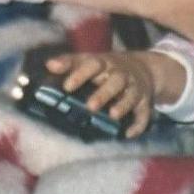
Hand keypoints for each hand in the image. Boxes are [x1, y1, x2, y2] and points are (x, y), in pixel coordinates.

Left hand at [43, 51, 178, 138]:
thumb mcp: (89, 60)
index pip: (93, 65)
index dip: (80, 74)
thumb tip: (49, 65)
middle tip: (90, 106)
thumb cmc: (106, 67)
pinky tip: (128, 134)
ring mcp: (135, 88)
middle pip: (115, 81)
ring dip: (123, 105)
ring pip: (131, 96)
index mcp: (105, 63)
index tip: (67, 86)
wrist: (143, 68)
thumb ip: (69, 62)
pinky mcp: (145, 102)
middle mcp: (121, 74)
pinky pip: (144, 114)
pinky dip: (138, 124)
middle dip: (104, 93)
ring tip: (113, 115)